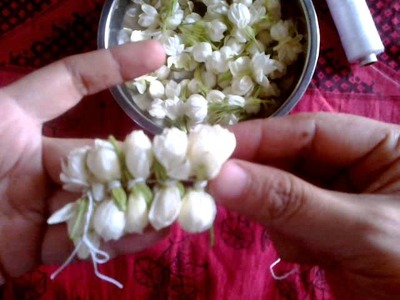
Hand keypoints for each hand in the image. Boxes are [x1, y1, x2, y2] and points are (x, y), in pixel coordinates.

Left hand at [0, 41, 165, 282]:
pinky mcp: (36, 246)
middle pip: (101, 160)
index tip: (159, 55)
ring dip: (139, 203)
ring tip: (177, 199)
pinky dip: (119, 238)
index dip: (113, 67)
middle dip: (143, 161)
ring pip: (99, 203)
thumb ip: (51, 91)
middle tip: (185, 160)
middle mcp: (37, 165)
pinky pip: (83, 241)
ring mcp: (39, 206)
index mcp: (22, 126)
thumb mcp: (3, 115)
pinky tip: (151, 229)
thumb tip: (126, 58)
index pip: (72, 85)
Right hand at [209, 113, 399, 299]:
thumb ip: (288, 202)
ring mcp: (335, 200)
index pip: (311, 130)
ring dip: (279, 218)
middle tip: (216, 185)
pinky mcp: (322, 230)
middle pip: (290, 160)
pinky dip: (288, 239)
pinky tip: (314, 257)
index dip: (261, 136)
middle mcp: (355, 167)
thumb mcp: (358, 230)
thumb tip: (220, 176)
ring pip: (281, 193)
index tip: (213, 146)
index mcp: (381, 147)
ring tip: (308, 246)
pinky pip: (284, 222)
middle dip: (262, 179)